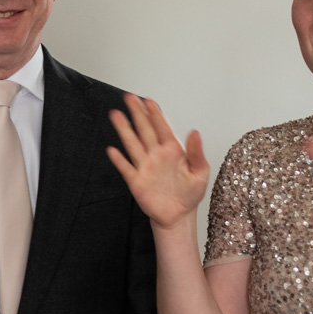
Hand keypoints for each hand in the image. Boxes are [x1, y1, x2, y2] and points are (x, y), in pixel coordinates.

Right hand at [106, 93, 208, 230]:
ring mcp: (145, 167)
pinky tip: (112, 150)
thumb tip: (194, 132)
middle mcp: (156, 155)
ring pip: (132, 144)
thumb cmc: (190, 194)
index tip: (149, 101)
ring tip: (116, 114)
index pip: (162, 127)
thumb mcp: (200, 173)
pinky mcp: (136, 181)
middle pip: (144, 130)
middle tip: (130, 97)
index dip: (155, 114)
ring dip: (124, 129)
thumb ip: (196, 153)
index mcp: (172, 151)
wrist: (179, 216)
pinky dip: (119, 160)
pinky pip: (126, 168)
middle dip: (137, 113)